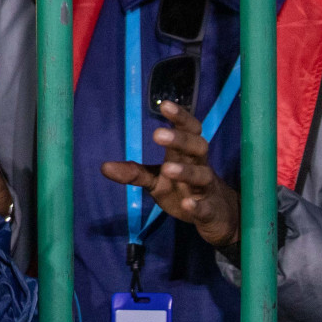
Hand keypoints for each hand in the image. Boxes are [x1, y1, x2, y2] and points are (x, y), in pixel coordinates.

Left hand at [101, 101, 240, 249]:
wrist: (217, 216)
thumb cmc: (183, 189)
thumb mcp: (156, 181)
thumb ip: (134, 172)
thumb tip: (103, 166)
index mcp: (186, 155)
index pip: (189, 130)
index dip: (180, 118)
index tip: (165, 105)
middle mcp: (199, 167)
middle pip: (198, 147)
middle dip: (181, 140)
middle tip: (158, 134)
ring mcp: (206, 190)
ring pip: (203, 176)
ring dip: (187, 172)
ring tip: (168, 168)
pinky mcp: (210, 212)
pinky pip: (206, 208)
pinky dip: (198, 206)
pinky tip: (188, 204)